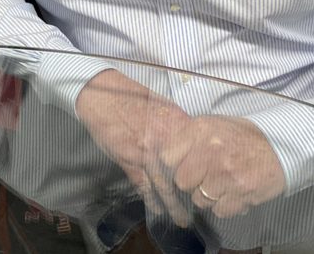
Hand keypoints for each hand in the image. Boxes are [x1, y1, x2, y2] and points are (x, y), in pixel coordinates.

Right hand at [75, 71, 195, 225]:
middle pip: (184, 173)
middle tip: (202, 207)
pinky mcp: (128, 160)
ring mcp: (145, 153)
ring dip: (173, 204)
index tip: (212, 183)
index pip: (198, 153)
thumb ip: (178, 124)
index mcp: (176, 124)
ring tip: (182, 219)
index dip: (206, 170)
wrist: (102, 94)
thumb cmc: (131, 96)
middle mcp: (163, 141)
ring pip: (164, 185)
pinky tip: (157, 209)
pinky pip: (142, 184)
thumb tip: (193, 141)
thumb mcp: (162, 105)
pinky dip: (150, 199)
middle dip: (193, 193)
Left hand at [160, 115, 286, 219]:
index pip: (166, 157)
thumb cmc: (243, 137)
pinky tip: (234, 191)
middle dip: (191, 182)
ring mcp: (226, 173)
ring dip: (209, 195)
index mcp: (200, 130)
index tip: (184, 165)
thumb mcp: (212, 125)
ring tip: (223, 182)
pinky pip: (219, 210)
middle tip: (205, 176)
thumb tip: (165, 157)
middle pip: (181, 182)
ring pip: (200, 199)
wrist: (281, 146)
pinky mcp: (242, 193)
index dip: (174, 165)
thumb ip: (189, 139)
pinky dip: (226, 205)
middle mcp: (211, 150)